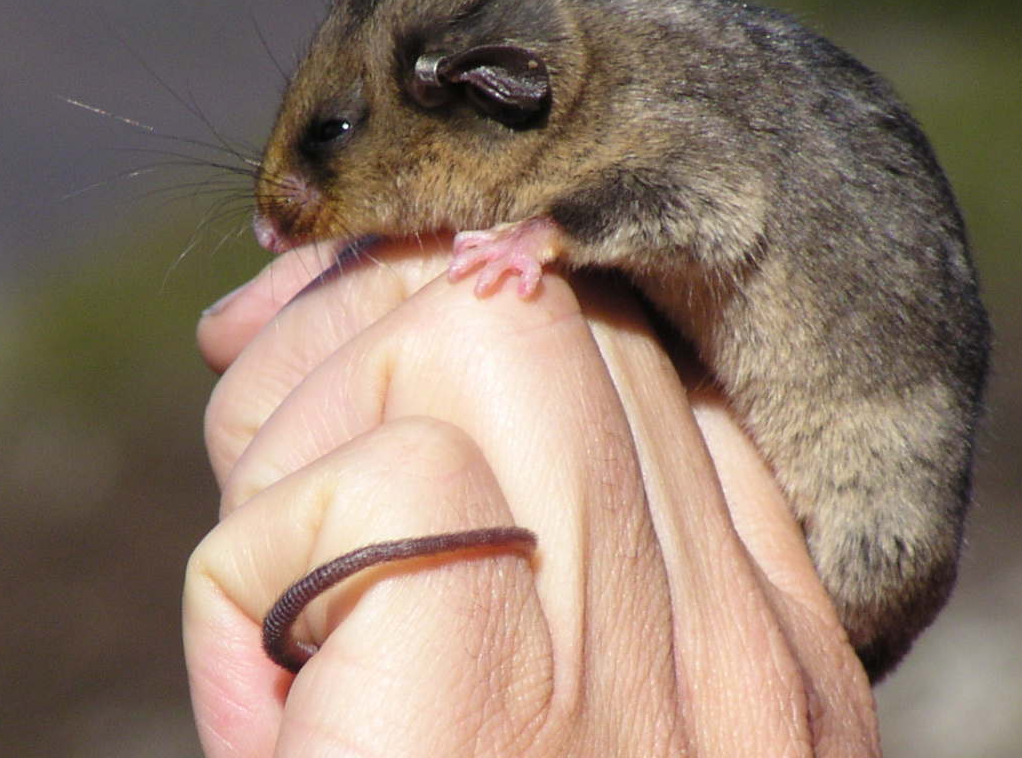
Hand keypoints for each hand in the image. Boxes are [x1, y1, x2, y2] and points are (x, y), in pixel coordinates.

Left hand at [185, 237, 879, 757]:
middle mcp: (737, 649)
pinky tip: (272, 704)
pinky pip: (369, 477)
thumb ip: (556, 594)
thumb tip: (394, 394)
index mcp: (770, 666)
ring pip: (473, 327)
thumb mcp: (568, 734)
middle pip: (555, 307)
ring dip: (307, 424)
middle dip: (370, 322)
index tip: (352, 352)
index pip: (657, 374)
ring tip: (273, 603)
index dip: (480, 312)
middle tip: (268, 468)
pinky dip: (251, 569)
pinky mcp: (489, 686)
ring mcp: (637, 661)